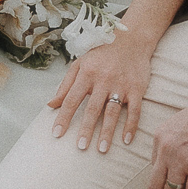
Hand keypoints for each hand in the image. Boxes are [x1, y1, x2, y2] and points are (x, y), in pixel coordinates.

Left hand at [50, 30, 154, 151]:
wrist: (131, 40)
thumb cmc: (102, 54)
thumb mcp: (80, 64)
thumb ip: (65, 85)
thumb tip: (51, 105)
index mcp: (86, 74)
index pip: (71, 99)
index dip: (63, 117)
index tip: (56, 134)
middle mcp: (103, 80)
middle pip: (92, 108)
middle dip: (86, 129)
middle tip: (80, 147)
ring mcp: (121, 85)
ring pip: (113, 111)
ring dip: (108, 131)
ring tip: (102, 149)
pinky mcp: (137, 88)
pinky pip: (135, 110)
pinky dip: (131, 125)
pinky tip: (127, 140)